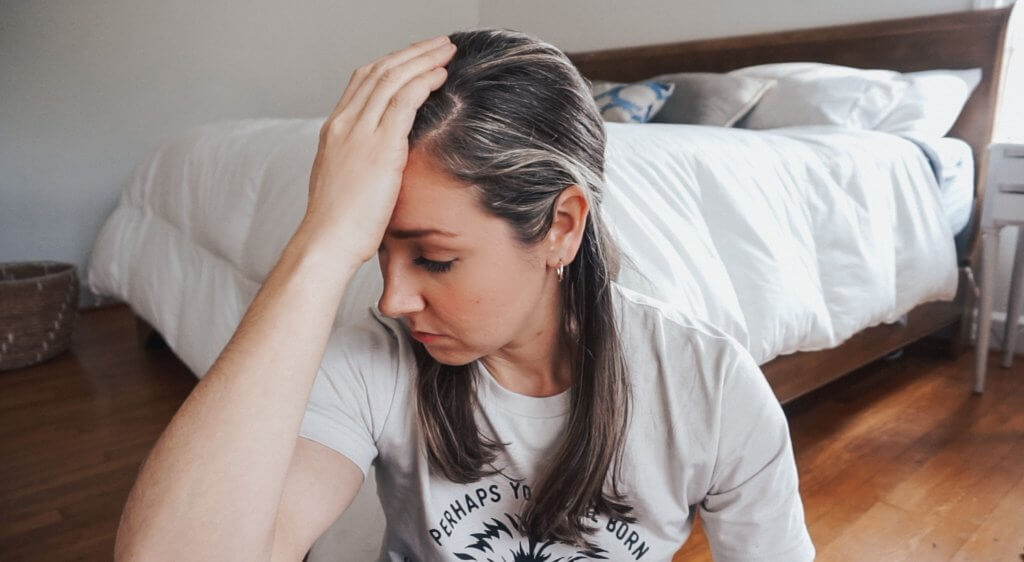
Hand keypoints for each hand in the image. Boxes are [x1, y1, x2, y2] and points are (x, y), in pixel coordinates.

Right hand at [300, 34, 455, 264]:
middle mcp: (344, 124)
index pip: (363, 80)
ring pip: (393, 78)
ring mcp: (360, 132)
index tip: (416, 58)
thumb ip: (360, 162)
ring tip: (446, 51)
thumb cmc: (338, 225)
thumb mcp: (345, 182)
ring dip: (423, 59)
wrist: (327, 242)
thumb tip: (381, 162)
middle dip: (412, 53)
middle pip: (380, 70)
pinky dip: (424, 82)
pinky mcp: (380, 147)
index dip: (393, 63)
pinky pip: (405, 101)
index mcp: (334, 130)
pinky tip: (441, 75)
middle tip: (438, 44)